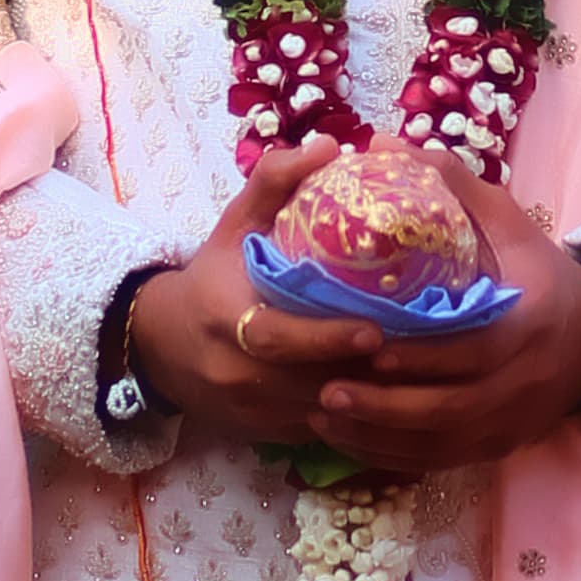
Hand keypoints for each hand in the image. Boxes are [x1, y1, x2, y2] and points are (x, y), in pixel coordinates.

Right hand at [122, 138, 394, 442]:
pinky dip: (356, 419)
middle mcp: (238, 374)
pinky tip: (393, 400)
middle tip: (421, 353)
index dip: (328, 338)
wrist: (160, 347)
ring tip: (420, 377)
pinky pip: (320, 434)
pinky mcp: (267, 436)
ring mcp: (253, 411)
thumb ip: (275, 182)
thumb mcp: (232, 225)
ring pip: (322, 415)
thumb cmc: (210, 277)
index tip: (376, 327)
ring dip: (369, 400)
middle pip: (311, 383)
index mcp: (228, 320)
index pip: (280, 339)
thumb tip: (331, 144)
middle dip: (367, 375)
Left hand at [310, 151, 580, 468]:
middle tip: (324, 390)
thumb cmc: (541, 271)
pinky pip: (442, 461)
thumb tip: (380, 144)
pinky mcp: (498, 448)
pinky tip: (351, 441)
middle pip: (451, 408)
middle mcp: (524, 382)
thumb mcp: (507, 220)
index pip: (474, 350)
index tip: (368, 346)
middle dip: (385, 406)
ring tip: (323, 415)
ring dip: (380, 436)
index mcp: (530, 323)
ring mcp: (511, 422)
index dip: (421, 355)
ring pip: (441, 443)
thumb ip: (450, 184)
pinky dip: (394, 456)